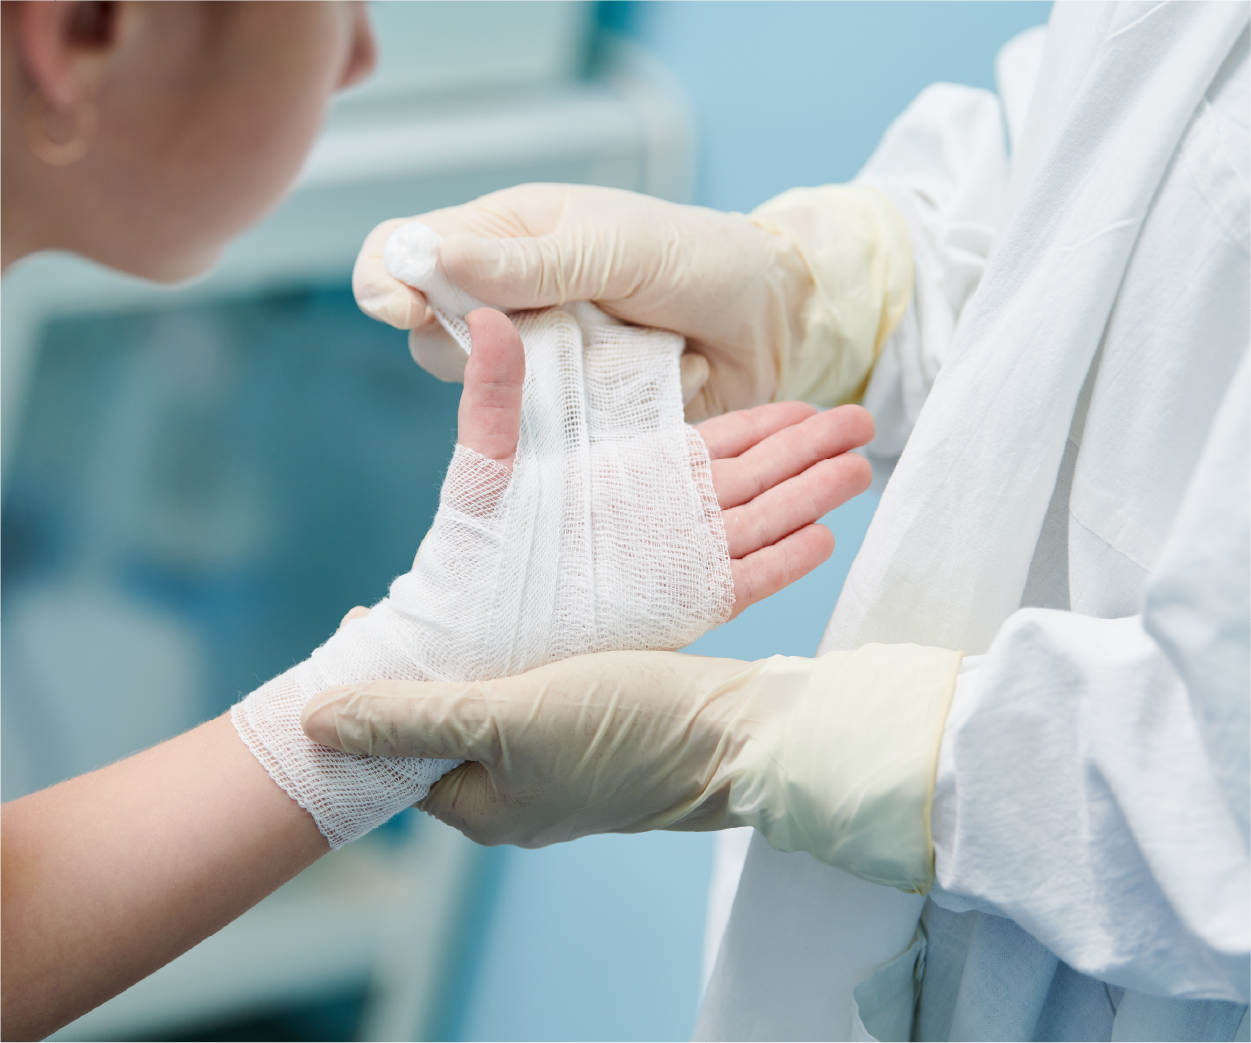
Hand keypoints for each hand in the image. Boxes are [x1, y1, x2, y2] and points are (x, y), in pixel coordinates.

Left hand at [301, 643, 962, 892]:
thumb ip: (413, 718)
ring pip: (496, 703)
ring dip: (477, 652)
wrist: (745, 733)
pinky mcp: (604, 734)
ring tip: (461, 597)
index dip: (374, 685)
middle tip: (413, 597)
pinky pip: (540, 691)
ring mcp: (564, 768)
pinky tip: (529, 616)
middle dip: (425, 663)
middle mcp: (520, 793)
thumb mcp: (510, 716)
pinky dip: (525, 653)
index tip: (365, 618)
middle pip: (445, 725)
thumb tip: (311, 725)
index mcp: (485, 804)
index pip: (398, 747)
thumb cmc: (630, 727)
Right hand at [353, 184, 810, 419]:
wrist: (770, 322)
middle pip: (430, 341)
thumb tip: (428, 258)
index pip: (399, 255)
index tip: (411, 309)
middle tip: (550, 329)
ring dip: (548, 385)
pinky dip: (591, 421)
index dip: (386, 283)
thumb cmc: (693, 260)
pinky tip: (641, 387)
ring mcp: (537, 370)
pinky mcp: (572, 422)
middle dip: (477, 349)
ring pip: (485, 400)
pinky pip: (547, 440)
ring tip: (616, 352)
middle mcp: (506, 310)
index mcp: (500, 243)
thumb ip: (525, 262)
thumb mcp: (612, 247)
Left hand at [438, 308, 872, 617]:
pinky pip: (747, 577)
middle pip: (756, 476)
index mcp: (633, 481)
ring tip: (862, 468)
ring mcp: (678, 563)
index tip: (808, 402)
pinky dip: (786, 560)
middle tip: (864, 421)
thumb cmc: (472, 553)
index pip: (714, 444)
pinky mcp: (682, 606)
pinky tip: (825, 538)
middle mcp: (665, 519)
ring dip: (813, 493)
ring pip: (763, 518)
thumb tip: (487, 319)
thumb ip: (495, 395)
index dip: (765, 423)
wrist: (471, 633)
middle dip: (810, 449)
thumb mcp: (484, 463)